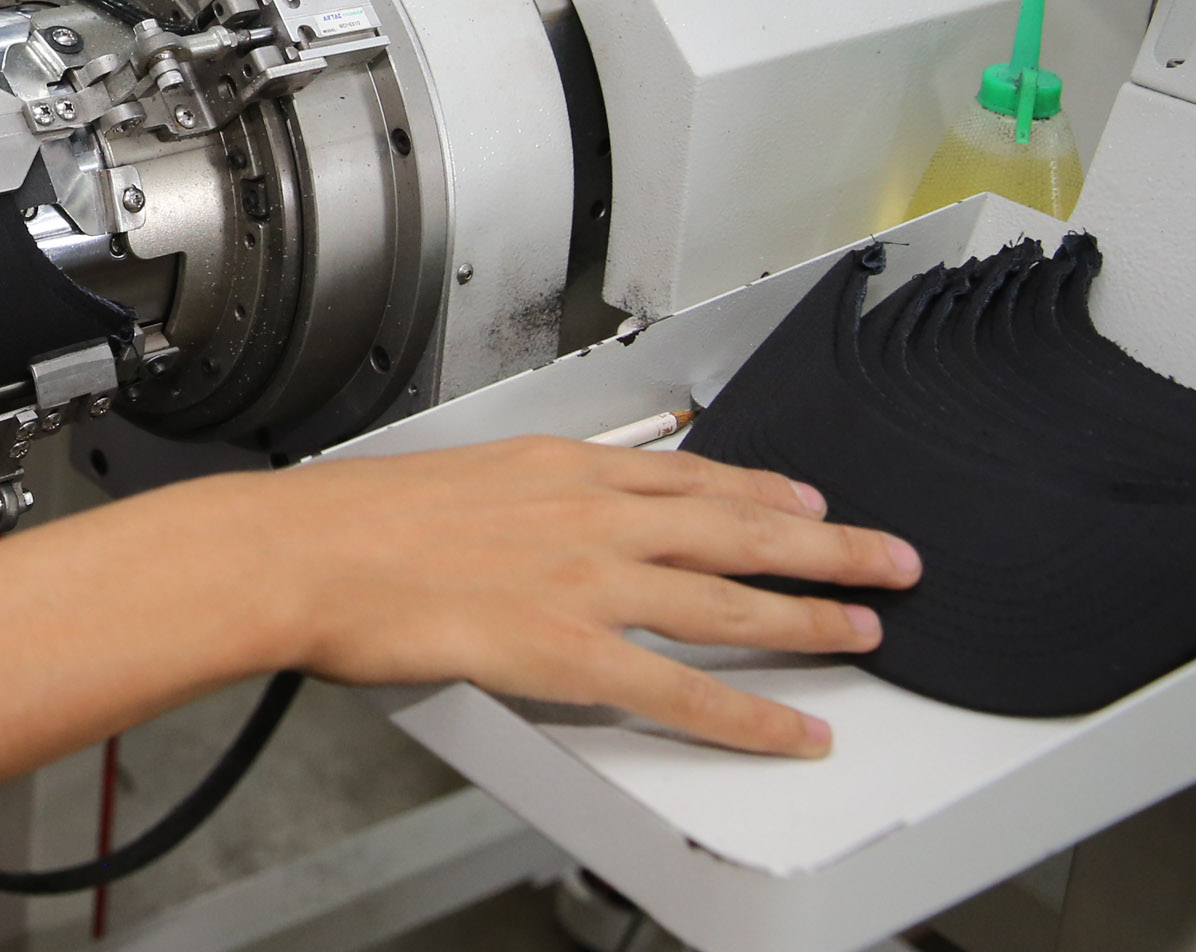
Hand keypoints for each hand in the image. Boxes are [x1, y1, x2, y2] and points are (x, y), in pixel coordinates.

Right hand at [247, 437, 920, 755]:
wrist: (306, 551)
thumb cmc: (351, 521)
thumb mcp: (450, 478)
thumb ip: (510, 497)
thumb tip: (523, 513)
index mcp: (557, 466)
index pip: (688, 472)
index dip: (761, 484)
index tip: (806, 493)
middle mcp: (589, 515)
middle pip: (738, 526)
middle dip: (826, 542)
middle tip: (889, 555)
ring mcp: (589, 583)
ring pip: (731, 601)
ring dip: (810, 615)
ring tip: (866, 629)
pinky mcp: (573, 653)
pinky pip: (685, 692)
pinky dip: (752, 716)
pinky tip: (797, 730)